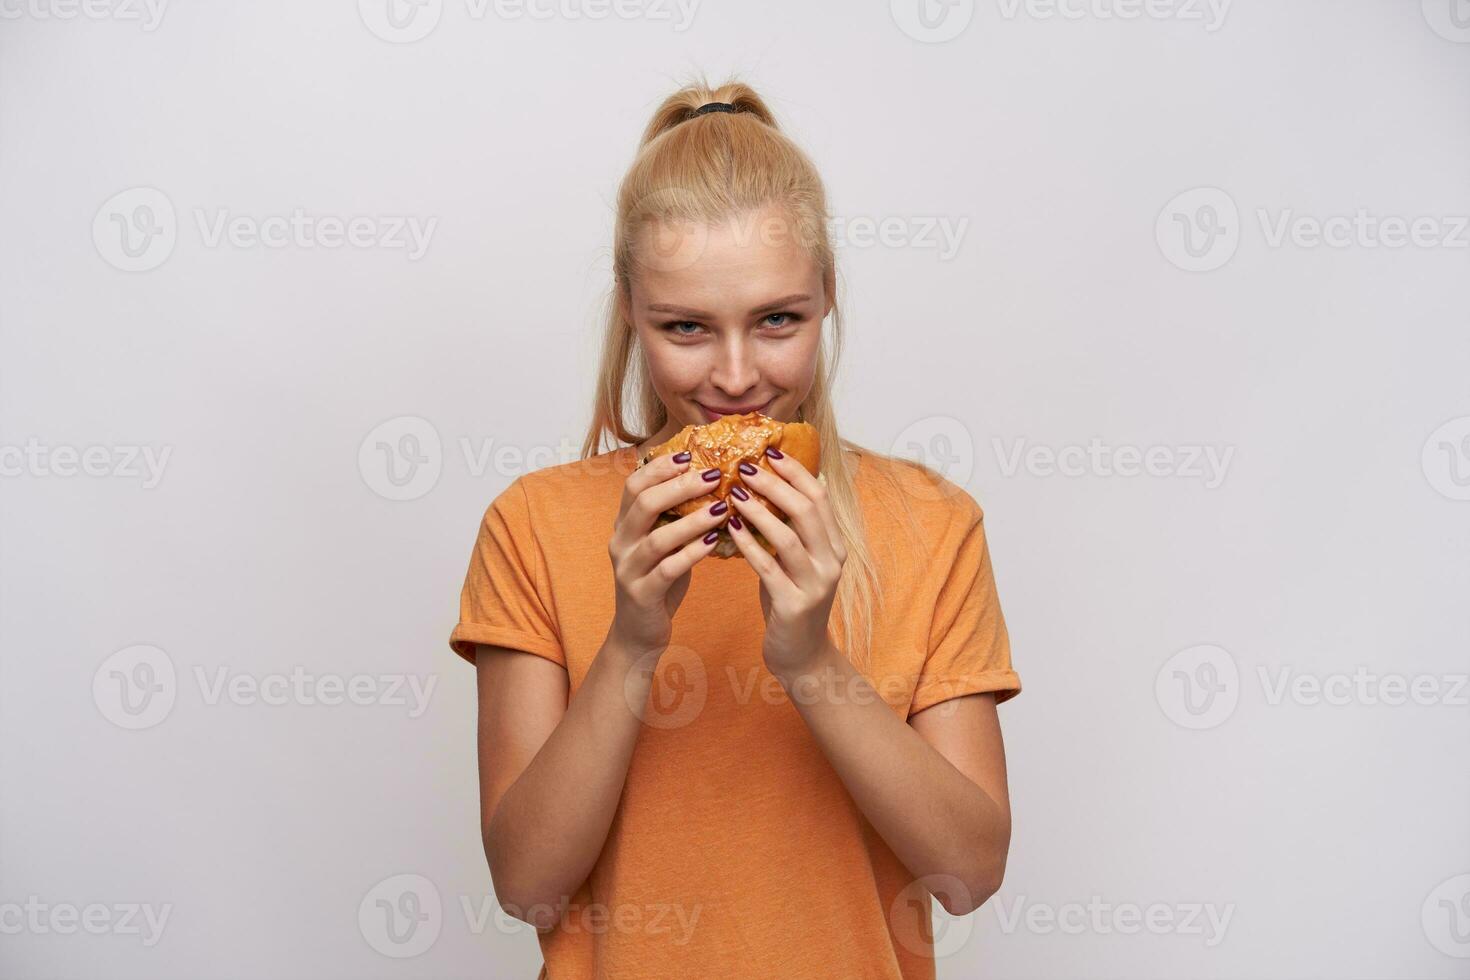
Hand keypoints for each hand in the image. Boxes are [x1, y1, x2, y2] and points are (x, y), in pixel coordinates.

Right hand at [607, 452, 728, 655]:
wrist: (639, 632)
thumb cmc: (658, 580)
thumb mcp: (663, 542)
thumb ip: (675, 516)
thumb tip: (711, 480)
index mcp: (624, 524)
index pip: (634, 484)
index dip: (660, 467)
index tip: (690, 454)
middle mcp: (621, 542)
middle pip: (643, 503)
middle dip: (680, 486)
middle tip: (713, 476)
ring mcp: (628, 569)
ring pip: (658, 537)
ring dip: (692, 521)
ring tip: (721, 508)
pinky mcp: (641, 594)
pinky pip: (668, 569)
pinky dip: (692, 553)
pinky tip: (715, 542)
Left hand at [725, 447, 847, 674]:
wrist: (801, 655)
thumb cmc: (791, 600)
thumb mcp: (797, 561)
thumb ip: (789, 529)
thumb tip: (763, 486)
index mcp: (834, 545)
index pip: (819, 496)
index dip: (795, 471)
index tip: (770, 451)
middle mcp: (832, 561)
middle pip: (807, 510)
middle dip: (775, 484)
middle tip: (745, 467)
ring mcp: (816, 584)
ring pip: (789, 537)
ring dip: (760, 511)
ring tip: (734, 494)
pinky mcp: (795, 605)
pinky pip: (768, 569)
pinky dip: (748, 545)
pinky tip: (730, 529)